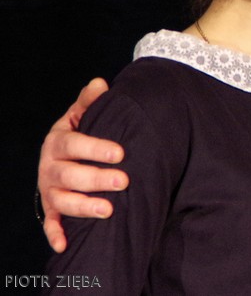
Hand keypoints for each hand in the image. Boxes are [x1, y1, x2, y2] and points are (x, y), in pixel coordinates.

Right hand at [37, 78, 127, 252]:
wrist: (62, 153)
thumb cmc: (80, 132)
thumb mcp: (83, 114)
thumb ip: (91, 101)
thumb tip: (100, 84)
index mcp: (58, 141)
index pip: (74, 144)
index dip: (96, 148)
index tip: (120, 153)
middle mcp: (49, 166)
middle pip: (70, 175)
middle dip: (96, 179)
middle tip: (124, 182)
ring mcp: (48, 189)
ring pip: (62, 200)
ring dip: (83, 207)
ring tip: (108, 211)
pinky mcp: (50, 207)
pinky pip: (50, 223)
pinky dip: (55, 234)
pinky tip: (65, 244)